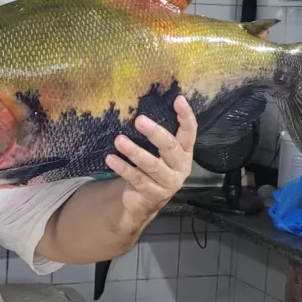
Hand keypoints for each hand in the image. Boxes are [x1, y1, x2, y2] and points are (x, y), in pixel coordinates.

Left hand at [104, 95, 196, 218]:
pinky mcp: (153, 194)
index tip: (178, 99)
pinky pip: (137, 179)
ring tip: (119, 140)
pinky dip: (123, 168)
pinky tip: (111, 159)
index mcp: (185, 152)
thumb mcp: (158, 152)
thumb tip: (139, 108)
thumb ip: (156, 136)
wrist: (145, 202)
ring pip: (152, 165)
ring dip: (134, 152)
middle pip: (170, 147)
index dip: (186, 116)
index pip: (190, 132)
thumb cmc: (151, 169)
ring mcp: (168, 182)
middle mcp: (181, 166)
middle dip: (155, 133)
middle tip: (139, 120)